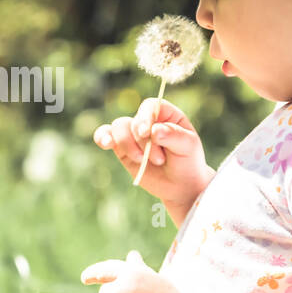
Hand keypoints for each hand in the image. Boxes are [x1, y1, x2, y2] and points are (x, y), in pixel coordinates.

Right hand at [93, 97, 212, 210]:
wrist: (181, 185)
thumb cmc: (188, 161)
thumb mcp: (188, 147)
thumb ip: (173, 135)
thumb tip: (154, 130)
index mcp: (166, 114)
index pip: (149, 106)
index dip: (145, 117)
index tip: (147, 133)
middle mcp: (147, 121)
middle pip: (133, 121)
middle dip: (142, 142)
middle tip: (159, 160)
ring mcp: (133, 135)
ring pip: (118, 128)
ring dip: (127, 145)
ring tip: (140, 160)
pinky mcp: (122, 149)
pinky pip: (106, 136)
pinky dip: (103, 137)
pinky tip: (105, 143)